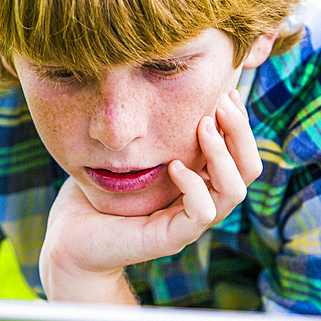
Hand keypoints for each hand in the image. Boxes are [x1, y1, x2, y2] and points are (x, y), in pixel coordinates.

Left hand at [40, 89, 260, 301]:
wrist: (72, 236)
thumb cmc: (100, 191)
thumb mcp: (135, 152)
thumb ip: (159, 128)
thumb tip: (171, 82)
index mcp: (200, 182)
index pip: (240, 153)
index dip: (240, 122)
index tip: (227, 91)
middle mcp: (202, 202)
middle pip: (248, 170)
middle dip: (240, 132)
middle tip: (221, 101)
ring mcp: (189, 223)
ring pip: (234, 191)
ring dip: (223, 154)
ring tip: (202, 125)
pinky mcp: (171, 238)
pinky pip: (202, 213)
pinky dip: (194, 186)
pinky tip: (173, 165)